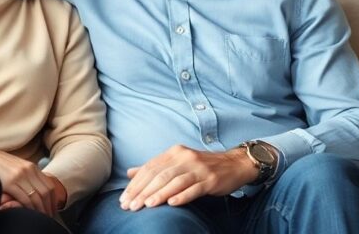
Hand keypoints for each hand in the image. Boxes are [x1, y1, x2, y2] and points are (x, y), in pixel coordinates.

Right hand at [0, 138, 57, 215]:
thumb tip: (32, 188)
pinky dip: (30, 208)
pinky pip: (25, 198)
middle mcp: (28, 169)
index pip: (49, 184)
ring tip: (41, 218)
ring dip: (41, 210)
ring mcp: (20, 175)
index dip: (53, 199)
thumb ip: (23, 176)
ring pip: (37, 197)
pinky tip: (30, 214)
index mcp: (31, 166)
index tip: (53, 209)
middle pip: (46, 191)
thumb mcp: (13, 168)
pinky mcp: (10, 182)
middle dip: (49, 206)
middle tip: (49, 218)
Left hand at [119, 145, 256, 210]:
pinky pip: (195, 188)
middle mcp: (185, 158)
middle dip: (143, 191)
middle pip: (160, 175)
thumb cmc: (202, 166)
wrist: (234, 164)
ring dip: (159, 194)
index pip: (150, 168)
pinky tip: (172, 203)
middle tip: (130, 206)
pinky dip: (183, 195)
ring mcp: (199, 168)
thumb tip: (130, 172)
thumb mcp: (177, 162)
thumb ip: (155, 167)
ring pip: (175, 181)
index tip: (124, 199)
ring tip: (146, 206)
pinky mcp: (211, 179)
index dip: (136, 184)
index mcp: (174, 153)